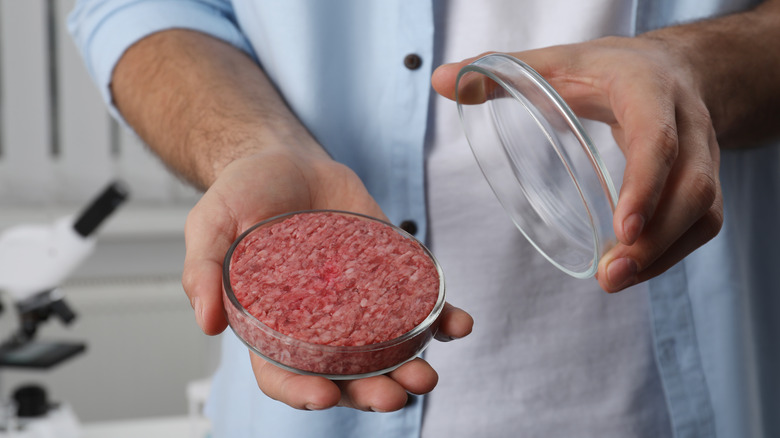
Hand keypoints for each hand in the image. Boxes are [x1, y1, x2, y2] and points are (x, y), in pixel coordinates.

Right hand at [182, 147, 472, 410]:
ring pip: (387, 349)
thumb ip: (203, 270)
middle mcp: (319, 321)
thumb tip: (207, 323)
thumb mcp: (211, 225)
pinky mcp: (389, 272)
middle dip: (370, 392)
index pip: (285, 374)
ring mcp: (358, 300)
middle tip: (393, 396)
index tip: (324, 396)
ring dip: (410, 367)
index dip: (302, 392)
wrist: (288, 159)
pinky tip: (457, 323)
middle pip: (345, 373)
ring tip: (426, 375)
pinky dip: (441, 318)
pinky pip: (418, 303)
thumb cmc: (244, 194)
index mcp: (273, 323)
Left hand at [432, 35, 722, 291]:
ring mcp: (703, 155)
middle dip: (656, 236)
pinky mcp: (702, 182)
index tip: (622, 229)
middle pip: (693, 185)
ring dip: (662, 254)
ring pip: (703, 211)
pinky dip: (668, 255)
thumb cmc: (609, 69)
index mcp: (648, 89)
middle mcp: (686, 123)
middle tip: (610, 275)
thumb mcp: (557, 60)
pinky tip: (630, 273)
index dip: (646, 182)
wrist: (676, 68)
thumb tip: (439, 79)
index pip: (658, 136)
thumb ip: (499, 71)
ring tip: (614, 282)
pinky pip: (700, 225)